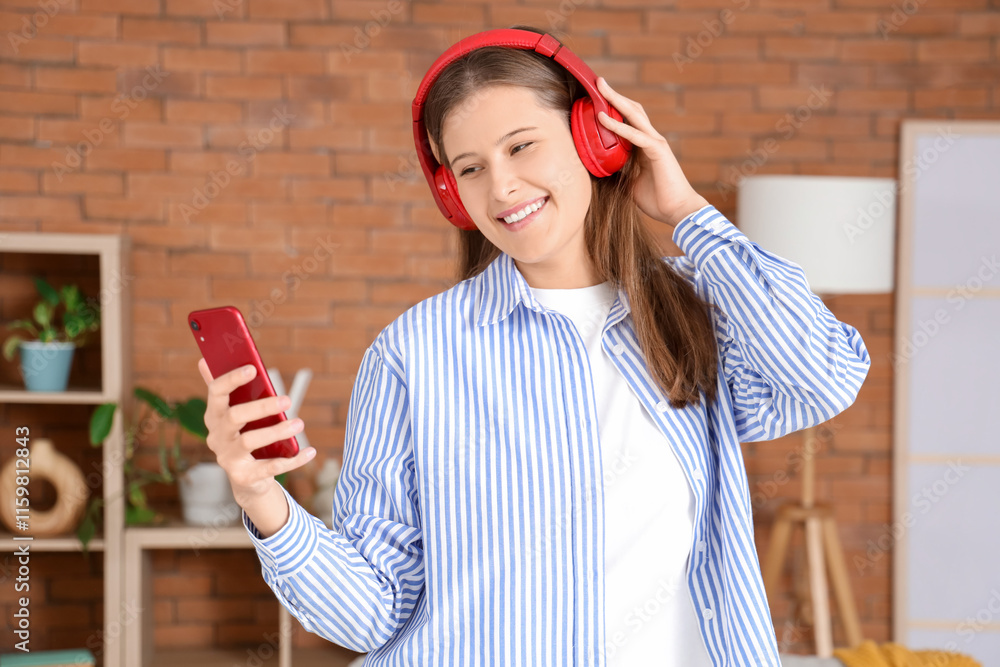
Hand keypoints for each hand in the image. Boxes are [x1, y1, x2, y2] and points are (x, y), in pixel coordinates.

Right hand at [197, 358, 315, 504]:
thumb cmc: (243, 436)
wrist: (246, 480)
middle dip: (261, 406)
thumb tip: (204, 359)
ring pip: (249, 442)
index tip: (253, 368)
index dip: (232, 380)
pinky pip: (270, 468)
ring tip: (299, 423)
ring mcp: (228, 459)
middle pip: (234, 417)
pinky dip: (293, 460)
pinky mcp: (243, 477)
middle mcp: (216, 437)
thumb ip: (225, 389)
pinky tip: (310, 451)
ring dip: (277, 431)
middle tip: (287, 399)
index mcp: (214, 416)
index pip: (215, 393)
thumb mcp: (234, 413)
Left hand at [595, 76, 708, 228]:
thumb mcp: (628, 183)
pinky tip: (603, 119)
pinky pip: (635, 134)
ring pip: (634, 114)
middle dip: (614, 96)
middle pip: (632, 110)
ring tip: (599, 88)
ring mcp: (655, 143)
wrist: (678, 211)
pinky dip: (618, 126)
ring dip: (615, 101)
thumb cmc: (656, 200)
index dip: (613, 108)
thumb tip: (597, 169)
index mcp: (644, 146)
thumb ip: (617, 172)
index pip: (628, 120)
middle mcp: (651, 139)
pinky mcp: (657, 151)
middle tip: (597, 82)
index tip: (596, 98)